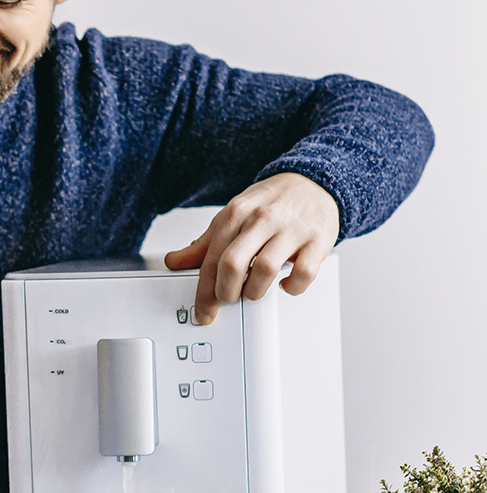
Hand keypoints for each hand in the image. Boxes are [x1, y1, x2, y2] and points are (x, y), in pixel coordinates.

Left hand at [163, 173, 338, 324]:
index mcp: (235, 214)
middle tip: (228, 300)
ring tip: (254, 292)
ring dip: (255, 291)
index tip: (204, 311)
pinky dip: (292, 287)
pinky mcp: (318, 240)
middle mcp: (262, 219)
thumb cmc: (269, 203)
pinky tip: (285, 285)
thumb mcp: (232, 216)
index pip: (212, 259)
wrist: (312, 182)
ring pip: (266, 270)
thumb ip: (204, 243)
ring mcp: (292, 229)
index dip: (204, 292)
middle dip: (226, 292)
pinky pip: (304, 272)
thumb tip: (174, 261)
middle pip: (233, 264)